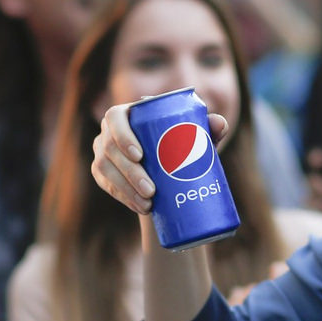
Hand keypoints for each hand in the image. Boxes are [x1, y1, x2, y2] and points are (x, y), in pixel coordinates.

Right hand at [92, 103, 228, 215]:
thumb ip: (211, 130)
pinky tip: (139, 206)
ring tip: (147, 203)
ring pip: (104, 167)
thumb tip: (219, 123)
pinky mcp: (101, 173)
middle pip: (110, 148)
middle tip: (151, 190)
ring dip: (124, 188)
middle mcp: (110, 130)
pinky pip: (106, 184)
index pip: (115, 117)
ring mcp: (102, 151)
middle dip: (129, 172)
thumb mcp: (197, 141)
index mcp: (129, 114)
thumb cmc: (185, 149)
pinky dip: (123, 197)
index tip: (140, 156)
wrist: (173, 177)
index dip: (122, 135)